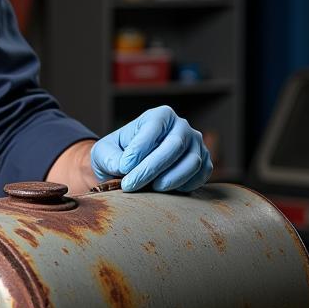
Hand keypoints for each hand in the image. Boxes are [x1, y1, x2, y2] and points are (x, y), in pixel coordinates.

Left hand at [90, 106, 211, 192]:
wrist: (132, 168)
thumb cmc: (117, 155)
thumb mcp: (104, 152)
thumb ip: (110, 158)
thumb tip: (123, 167)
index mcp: (159, 116)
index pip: (154, 127)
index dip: (139, 148)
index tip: (124, 167)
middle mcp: (181, 126)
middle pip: (174, 146)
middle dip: (151, 168)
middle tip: (130, 185)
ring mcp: (196, 144)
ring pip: (191, 162)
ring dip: (169, 180)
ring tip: (149, 189)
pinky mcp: (204, 162)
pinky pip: (201, 175)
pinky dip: (185, 185)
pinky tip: (165, 191)